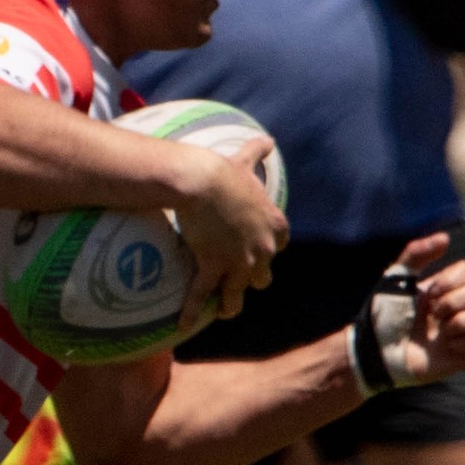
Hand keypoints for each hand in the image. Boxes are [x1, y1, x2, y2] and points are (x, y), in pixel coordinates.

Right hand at [175, 137, 289, 326]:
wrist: (203, 183)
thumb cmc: (224, 172)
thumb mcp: (244, 162)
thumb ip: (258, 153)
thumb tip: (269, 139)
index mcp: (274, 225)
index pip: (281, 245)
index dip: (270, 249)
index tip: (260, 251)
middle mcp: (262, 249)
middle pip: (263, 276)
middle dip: (252, 278)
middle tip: (238, 281)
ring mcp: (240, 263)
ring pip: (237, 294)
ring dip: (229, 303)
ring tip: (221, 310)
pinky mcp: (215, 268)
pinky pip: (203, 296)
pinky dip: (190, 311)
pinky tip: (183, 325)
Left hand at [386, 234, 464, 382]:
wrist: (380, 353)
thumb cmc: (385, 317)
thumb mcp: (395, 279)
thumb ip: (416, 254)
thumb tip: (445, 238)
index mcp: (449, 287)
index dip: (454, 280)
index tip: (430, 293)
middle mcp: (464, 306)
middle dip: (455, 302)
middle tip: (433, 315)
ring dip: (463, 322)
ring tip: (442, 332)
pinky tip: (450, 347)